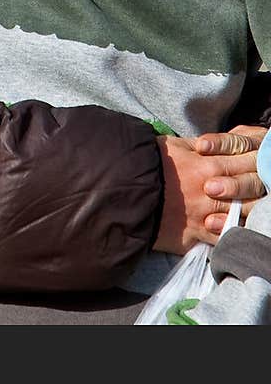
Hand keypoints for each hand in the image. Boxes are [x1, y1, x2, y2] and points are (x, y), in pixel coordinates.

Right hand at [154, 128, 266, 252]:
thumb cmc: (148, 164)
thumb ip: (199, 145)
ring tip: (251, 209)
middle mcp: (212, 189)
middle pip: (247, 189)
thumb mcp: (173, 145)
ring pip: (241, 214)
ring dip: (249, 212)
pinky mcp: (197, 234)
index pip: (243, 162)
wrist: (126, 191)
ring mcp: (206, 214)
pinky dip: (232, 235)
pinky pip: (223, 238)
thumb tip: (213, 145)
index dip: (254, 163)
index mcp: (208, 164)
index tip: (258, 164)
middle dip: (256, 188)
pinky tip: (237, 233)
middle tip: (261, 187)